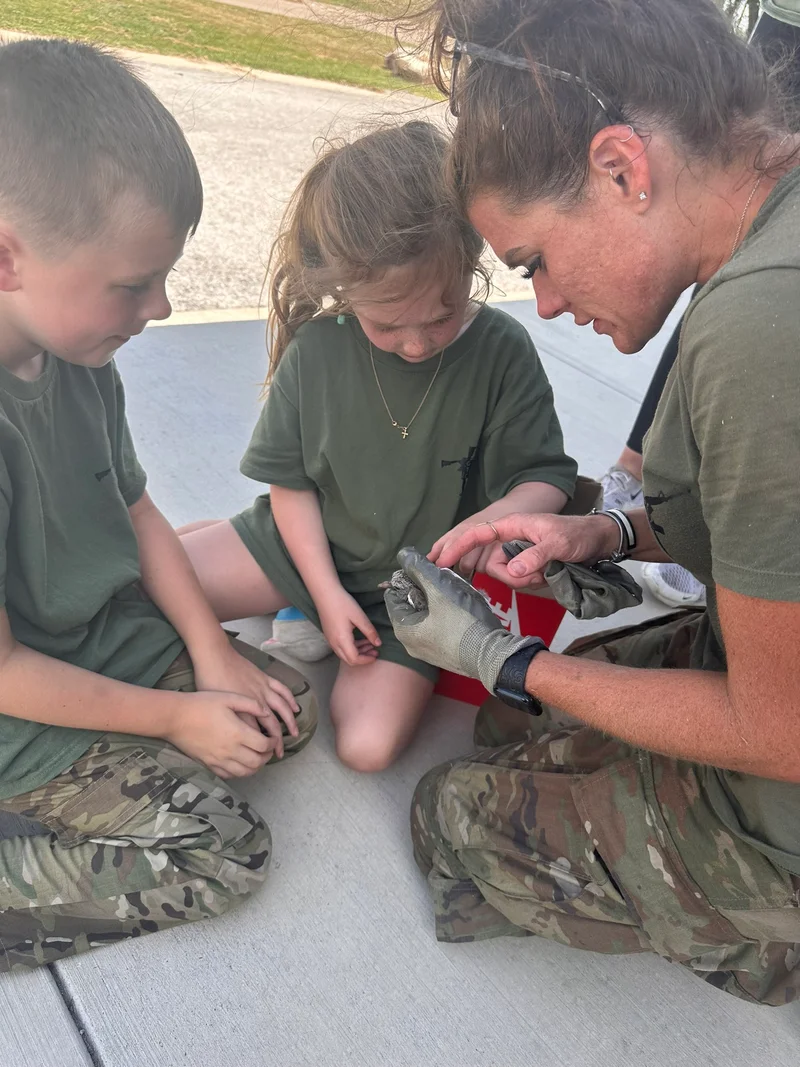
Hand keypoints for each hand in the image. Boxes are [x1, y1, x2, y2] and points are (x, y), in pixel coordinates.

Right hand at [164, 690, 276, 778]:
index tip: (273, 738)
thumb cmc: (201, 704)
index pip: (263, 746)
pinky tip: (241, 763)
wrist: (175, 717)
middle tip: (268, 749)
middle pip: (257, 762)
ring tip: (257, 757)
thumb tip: (267, 712)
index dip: (272, 743)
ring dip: (255, 767)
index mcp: (238, 733)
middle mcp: (230, 750)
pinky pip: (229, 775)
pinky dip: (239, 772)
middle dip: (267, 757)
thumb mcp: (228, 698)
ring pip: (244, 772)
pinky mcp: (208, 764)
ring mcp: (218, 760)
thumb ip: (251, 705)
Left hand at [193, 642, 298, 757]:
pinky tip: (295, 708)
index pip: (256, 734)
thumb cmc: (209, 681)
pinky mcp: (265, 679)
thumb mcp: (215, 707)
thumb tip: (235, 736)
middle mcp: (256, 703)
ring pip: (282, 709)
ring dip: (290, 722)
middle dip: (276, 742)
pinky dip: (290, 700)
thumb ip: (227, 722)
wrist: (214, 657)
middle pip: (272, 726)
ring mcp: (263, 690)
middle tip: (279, 753)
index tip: (263, 756)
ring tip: (294, 733)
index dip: (261, 747)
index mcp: (242, 711)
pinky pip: (282, 691)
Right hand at [317, 587, 380, 666]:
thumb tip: (378, 644)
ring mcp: (330, 639)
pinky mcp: (329, 635)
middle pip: (349, 660)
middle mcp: (334, 643)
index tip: (377, 654)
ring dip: (358, 652)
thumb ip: (369, 632)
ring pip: (344, 654)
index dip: (366, 660)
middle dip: (363, 658)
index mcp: (342, 640)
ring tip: (370, 644)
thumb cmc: (342, 603)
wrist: (325, 593)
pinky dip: (351, 647)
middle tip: (375, 651)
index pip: (354, 659)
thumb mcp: (359, 617)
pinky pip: (341, 647)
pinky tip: (360, 639)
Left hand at [383, 548, 533, 689]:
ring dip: (438, 601)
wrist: (493, 655)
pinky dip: (446, 615)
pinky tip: (462, 611)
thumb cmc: (464, 622)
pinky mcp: (444, 654)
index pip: (393, 595)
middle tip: (445, 583)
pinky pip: (438, 628)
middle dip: (426, 590)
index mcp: (403, 630)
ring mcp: (427, 651)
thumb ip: (418, 569)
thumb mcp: (439, 589)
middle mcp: (410, 644)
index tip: (427, 574)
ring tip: (456, 595)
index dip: (408, 579)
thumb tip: (403, 554)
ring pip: (426, 615)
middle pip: (410, 605)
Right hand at [431, 513, 618, 589]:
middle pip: (494, 564)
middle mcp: (510, 539)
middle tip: (539, 574)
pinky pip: (520, 580)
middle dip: (512, 575)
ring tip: (550, 571)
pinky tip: (549, 575)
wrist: (598, 540)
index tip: (440, 562)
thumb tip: (512, 571)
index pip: (476, 534)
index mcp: (512, 525)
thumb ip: (535, 556)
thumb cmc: (578, 534)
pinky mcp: (526, 565)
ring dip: (528, 580)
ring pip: (508, 576)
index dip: (456, 547)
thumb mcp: (558, 544)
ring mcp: (518, 553)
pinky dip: (534, 582)